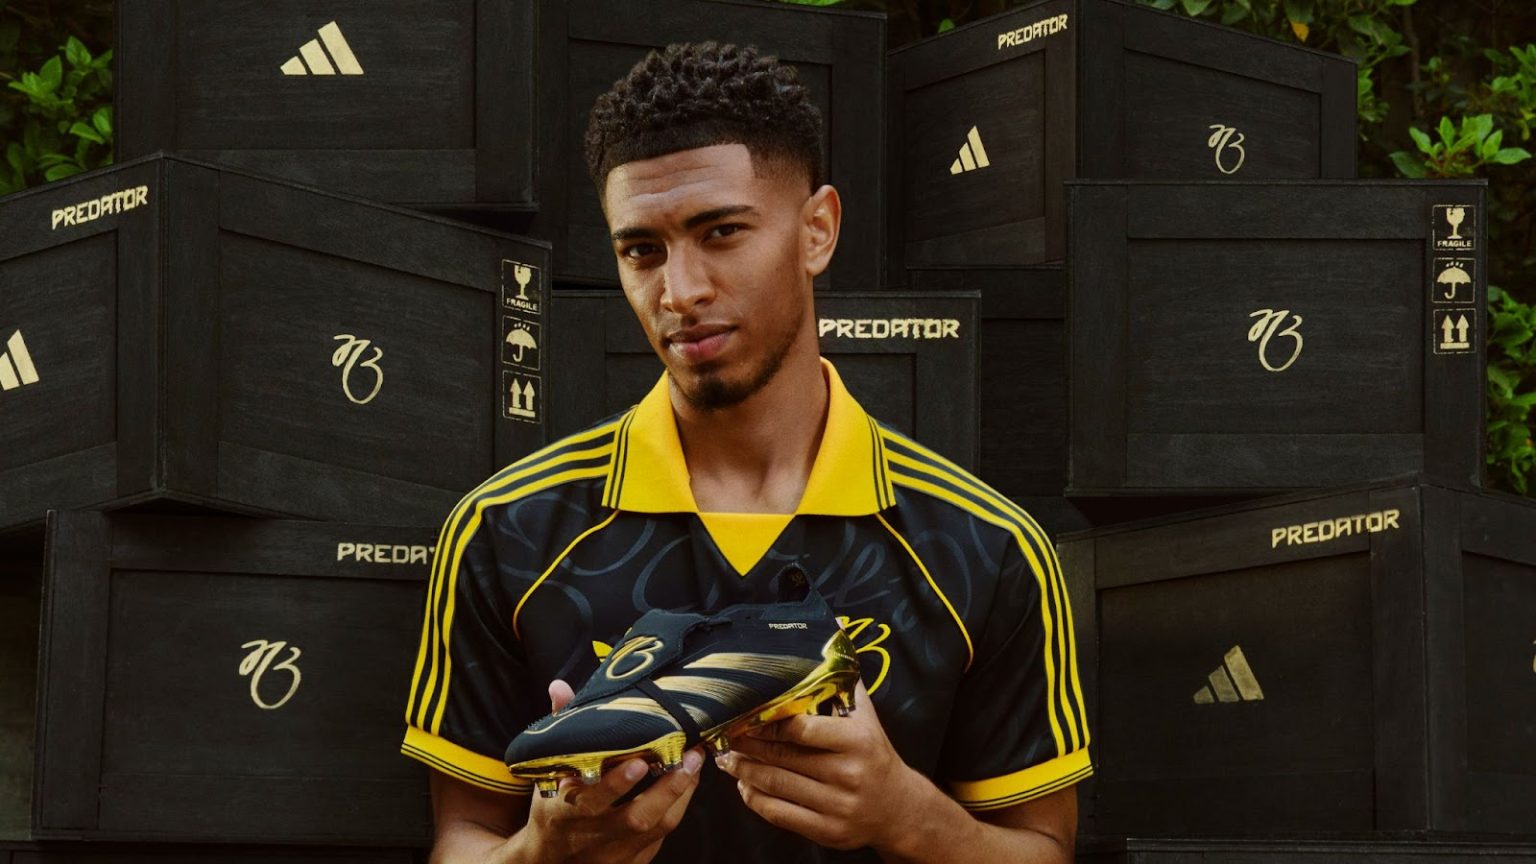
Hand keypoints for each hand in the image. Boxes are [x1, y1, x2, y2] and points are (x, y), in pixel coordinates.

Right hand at [513, 679, 704, 863]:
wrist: (548, 860)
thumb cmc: (552, 809)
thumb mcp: (549, 773)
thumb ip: (559, 730)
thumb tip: (559, 687)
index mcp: (566, 811)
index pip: (592, 800)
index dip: (616, 784)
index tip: (639, 762)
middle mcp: (592, 835)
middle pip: (635, 818)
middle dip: (667, 787)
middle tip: (690, 756)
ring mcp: (614, 852)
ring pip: (654, 829)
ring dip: (680, 795)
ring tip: (695, 763)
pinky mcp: (632, 861)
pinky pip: (660, 839)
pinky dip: (676, 809)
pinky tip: (687, 784)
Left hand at [714, 681, 929, 851]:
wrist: (898, 807)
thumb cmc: (874, 753)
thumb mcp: (866, 715)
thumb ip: (845, 679)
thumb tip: (834, 633)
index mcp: (857, 740)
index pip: (802, 729)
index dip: (768, 722)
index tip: (746, 716)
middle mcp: (848, 773)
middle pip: (784, 757)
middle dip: (748, 746)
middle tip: (726, 736)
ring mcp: (838, 805)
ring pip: (777, 785)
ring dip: (745, 771)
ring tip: (728, 759)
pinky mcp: (827, 831)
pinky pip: (780, 814)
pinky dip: (757, 799)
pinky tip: (745, 786)